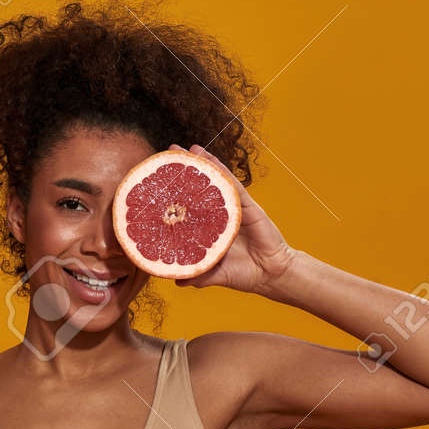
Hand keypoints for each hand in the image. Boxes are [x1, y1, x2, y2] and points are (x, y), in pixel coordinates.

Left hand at [170, 144, 296, 294]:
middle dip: (185, 169)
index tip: (158, 178)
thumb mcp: (214, 275)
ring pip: (215, 180)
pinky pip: (232, 185)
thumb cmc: (244, 274)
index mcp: (209, 228)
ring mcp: (233, 207)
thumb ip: (197, 275)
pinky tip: (209, 157)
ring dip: (202, 161)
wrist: (271, 275)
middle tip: (168, 152)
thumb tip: (176, 280)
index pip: (189, 205)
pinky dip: (220, 169)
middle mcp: (219, 214)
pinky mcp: (247, 206)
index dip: (175, 191)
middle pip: (199, 187)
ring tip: (187, 147)